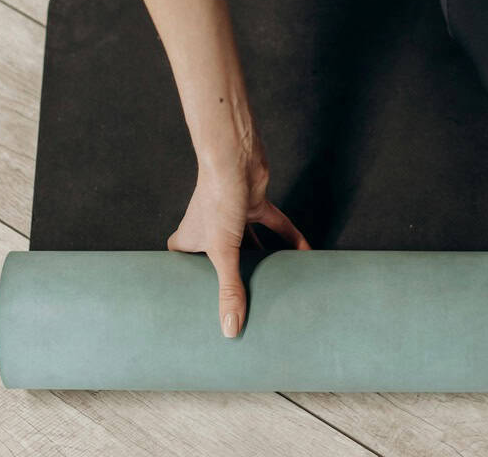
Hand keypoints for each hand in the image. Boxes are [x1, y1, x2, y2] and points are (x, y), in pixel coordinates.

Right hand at [167, 132, 309, 337]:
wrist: (236, 157)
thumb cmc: (218, 198)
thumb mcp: (223, 252)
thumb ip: (230, 290)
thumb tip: (230, 329)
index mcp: (189, 239)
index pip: (183, 266)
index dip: (187, 283)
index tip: (196, 306)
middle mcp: (209, 228)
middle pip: (220, 259)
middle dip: (232, 277)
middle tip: (242, 304)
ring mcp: (233, 216)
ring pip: (250, 244)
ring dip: (263, 260)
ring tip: (275, 285)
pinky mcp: (255, 203)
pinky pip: (275, 226)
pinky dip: (290, 239)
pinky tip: (304, 255)